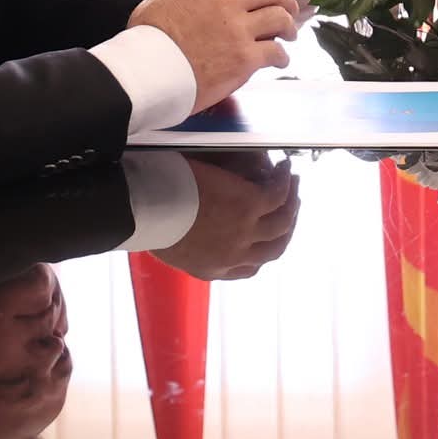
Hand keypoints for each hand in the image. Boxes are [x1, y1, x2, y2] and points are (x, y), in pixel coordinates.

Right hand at [129, 0, 300, 112]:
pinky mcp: (245, 59)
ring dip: (289, 25)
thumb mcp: (155, 2)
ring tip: (290, 34)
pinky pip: (275, 52)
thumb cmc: (145, 41)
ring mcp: (238, 30)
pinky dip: (282, 56)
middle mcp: (226, 2)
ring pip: (279, 18)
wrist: (145, 74)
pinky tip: (281, 60)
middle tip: (289, 6)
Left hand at [152, 153, 300, 280]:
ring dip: (292, 201)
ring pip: (282, 221)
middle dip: (286, 228)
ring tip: (291, 182)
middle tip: (289, 209)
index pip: (249, 269)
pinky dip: (284, 181)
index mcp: (211, 269)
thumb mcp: (169, 246)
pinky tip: (283, 169)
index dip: (262, 253)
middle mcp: (233, 256)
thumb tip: (193, 233)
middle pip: (274, 248)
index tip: (265, 239)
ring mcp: (244, 230)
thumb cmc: (148, 219)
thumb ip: (188, 246)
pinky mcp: (248, 204)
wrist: (145, 205)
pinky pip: (277, 194)